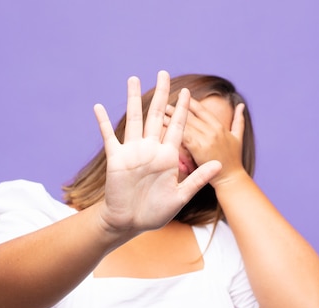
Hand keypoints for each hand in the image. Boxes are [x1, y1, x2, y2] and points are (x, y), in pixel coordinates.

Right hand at [94, 71, 221, 233]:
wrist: (130, 222)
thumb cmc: (155, 212)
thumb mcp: (180, 196)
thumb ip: (197, 179)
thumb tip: (219, 165)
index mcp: (168, 156)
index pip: (177, 127)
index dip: (182, 109)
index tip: (188, 92)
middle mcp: (151, 149)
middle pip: (156, 116)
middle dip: (161, 94)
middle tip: (164, 73)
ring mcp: (133, 152)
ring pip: (134, 119)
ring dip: (133, 99)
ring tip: (133, 78)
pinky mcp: (116, 158)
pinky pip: (109, 137)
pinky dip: (103, 122)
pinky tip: (99, 107)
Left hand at [166, 98, 245, 186]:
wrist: (231, 179)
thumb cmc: (234, 160)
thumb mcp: (238, 137)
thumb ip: (238, 120)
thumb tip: (241, 105)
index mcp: (219, 126)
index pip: (202, 111)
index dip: (191, 102)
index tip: (182, 94)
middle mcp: (212, 130)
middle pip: (191, 116)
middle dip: (177, 107)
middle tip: (163, 100)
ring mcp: (206, 139)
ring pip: (185, 124)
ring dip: (172, 116)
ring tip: (160, 109)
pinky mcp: (199, 148)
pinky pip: (183, 136)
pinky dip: (173, 130)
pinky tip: (163, 126)